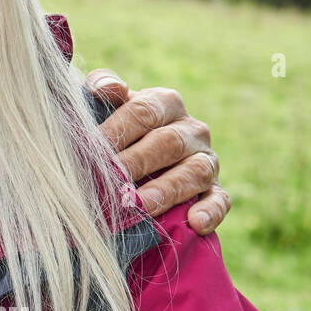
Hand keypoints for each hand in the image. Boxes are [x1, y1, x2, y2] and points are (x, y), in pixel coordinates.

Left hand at [85, 69, 229, 235]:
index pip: (144, 112)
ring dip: (167, 190)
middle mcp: (191, 129)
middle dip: (137, 162)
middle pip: (167, 143)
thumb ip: (103, 88)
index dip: (117, 130)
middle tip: (111, 181)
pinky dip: (210, 211)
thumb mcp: (105, 104)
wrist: (133, 158)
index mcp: (164, 102)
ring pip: (194, 172)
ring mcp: (206, 160)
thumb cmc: (114, 128)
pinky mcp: (215, 189)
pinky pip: (219, 200)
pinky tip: (195, 223)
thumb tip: (112, 88)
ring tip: (141, 206)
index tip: (91, 148)